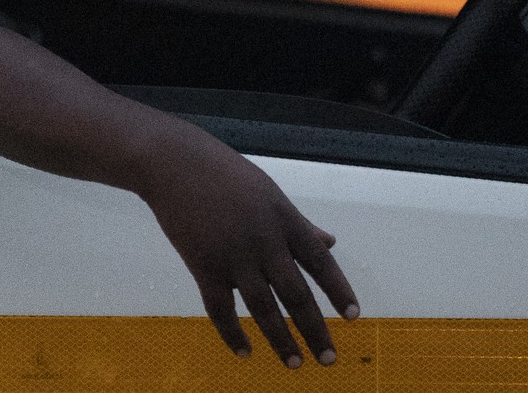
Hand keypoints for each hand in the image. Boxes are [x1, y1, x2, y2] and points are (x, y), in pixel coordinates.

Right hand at [135, 131, 359, 367]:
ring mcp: (234, 256)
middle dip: (315, 330)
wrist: (174, 164)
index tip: (353, 317)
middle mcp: (265, 241)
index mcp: (284, 219)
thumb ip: (300, 223)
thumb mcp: (269, 193)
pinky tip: (245, 351)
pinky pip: (221, 310)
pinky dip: (233, 334)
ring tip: (295, 364)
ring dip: (281, 340)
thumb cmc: (224, 174)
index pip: (319, 261)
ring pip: (264, 309)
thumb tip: (330, 242)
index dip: (338, 290)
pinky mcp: (203, 266)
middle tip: (328, 359)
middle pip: (296, 294)